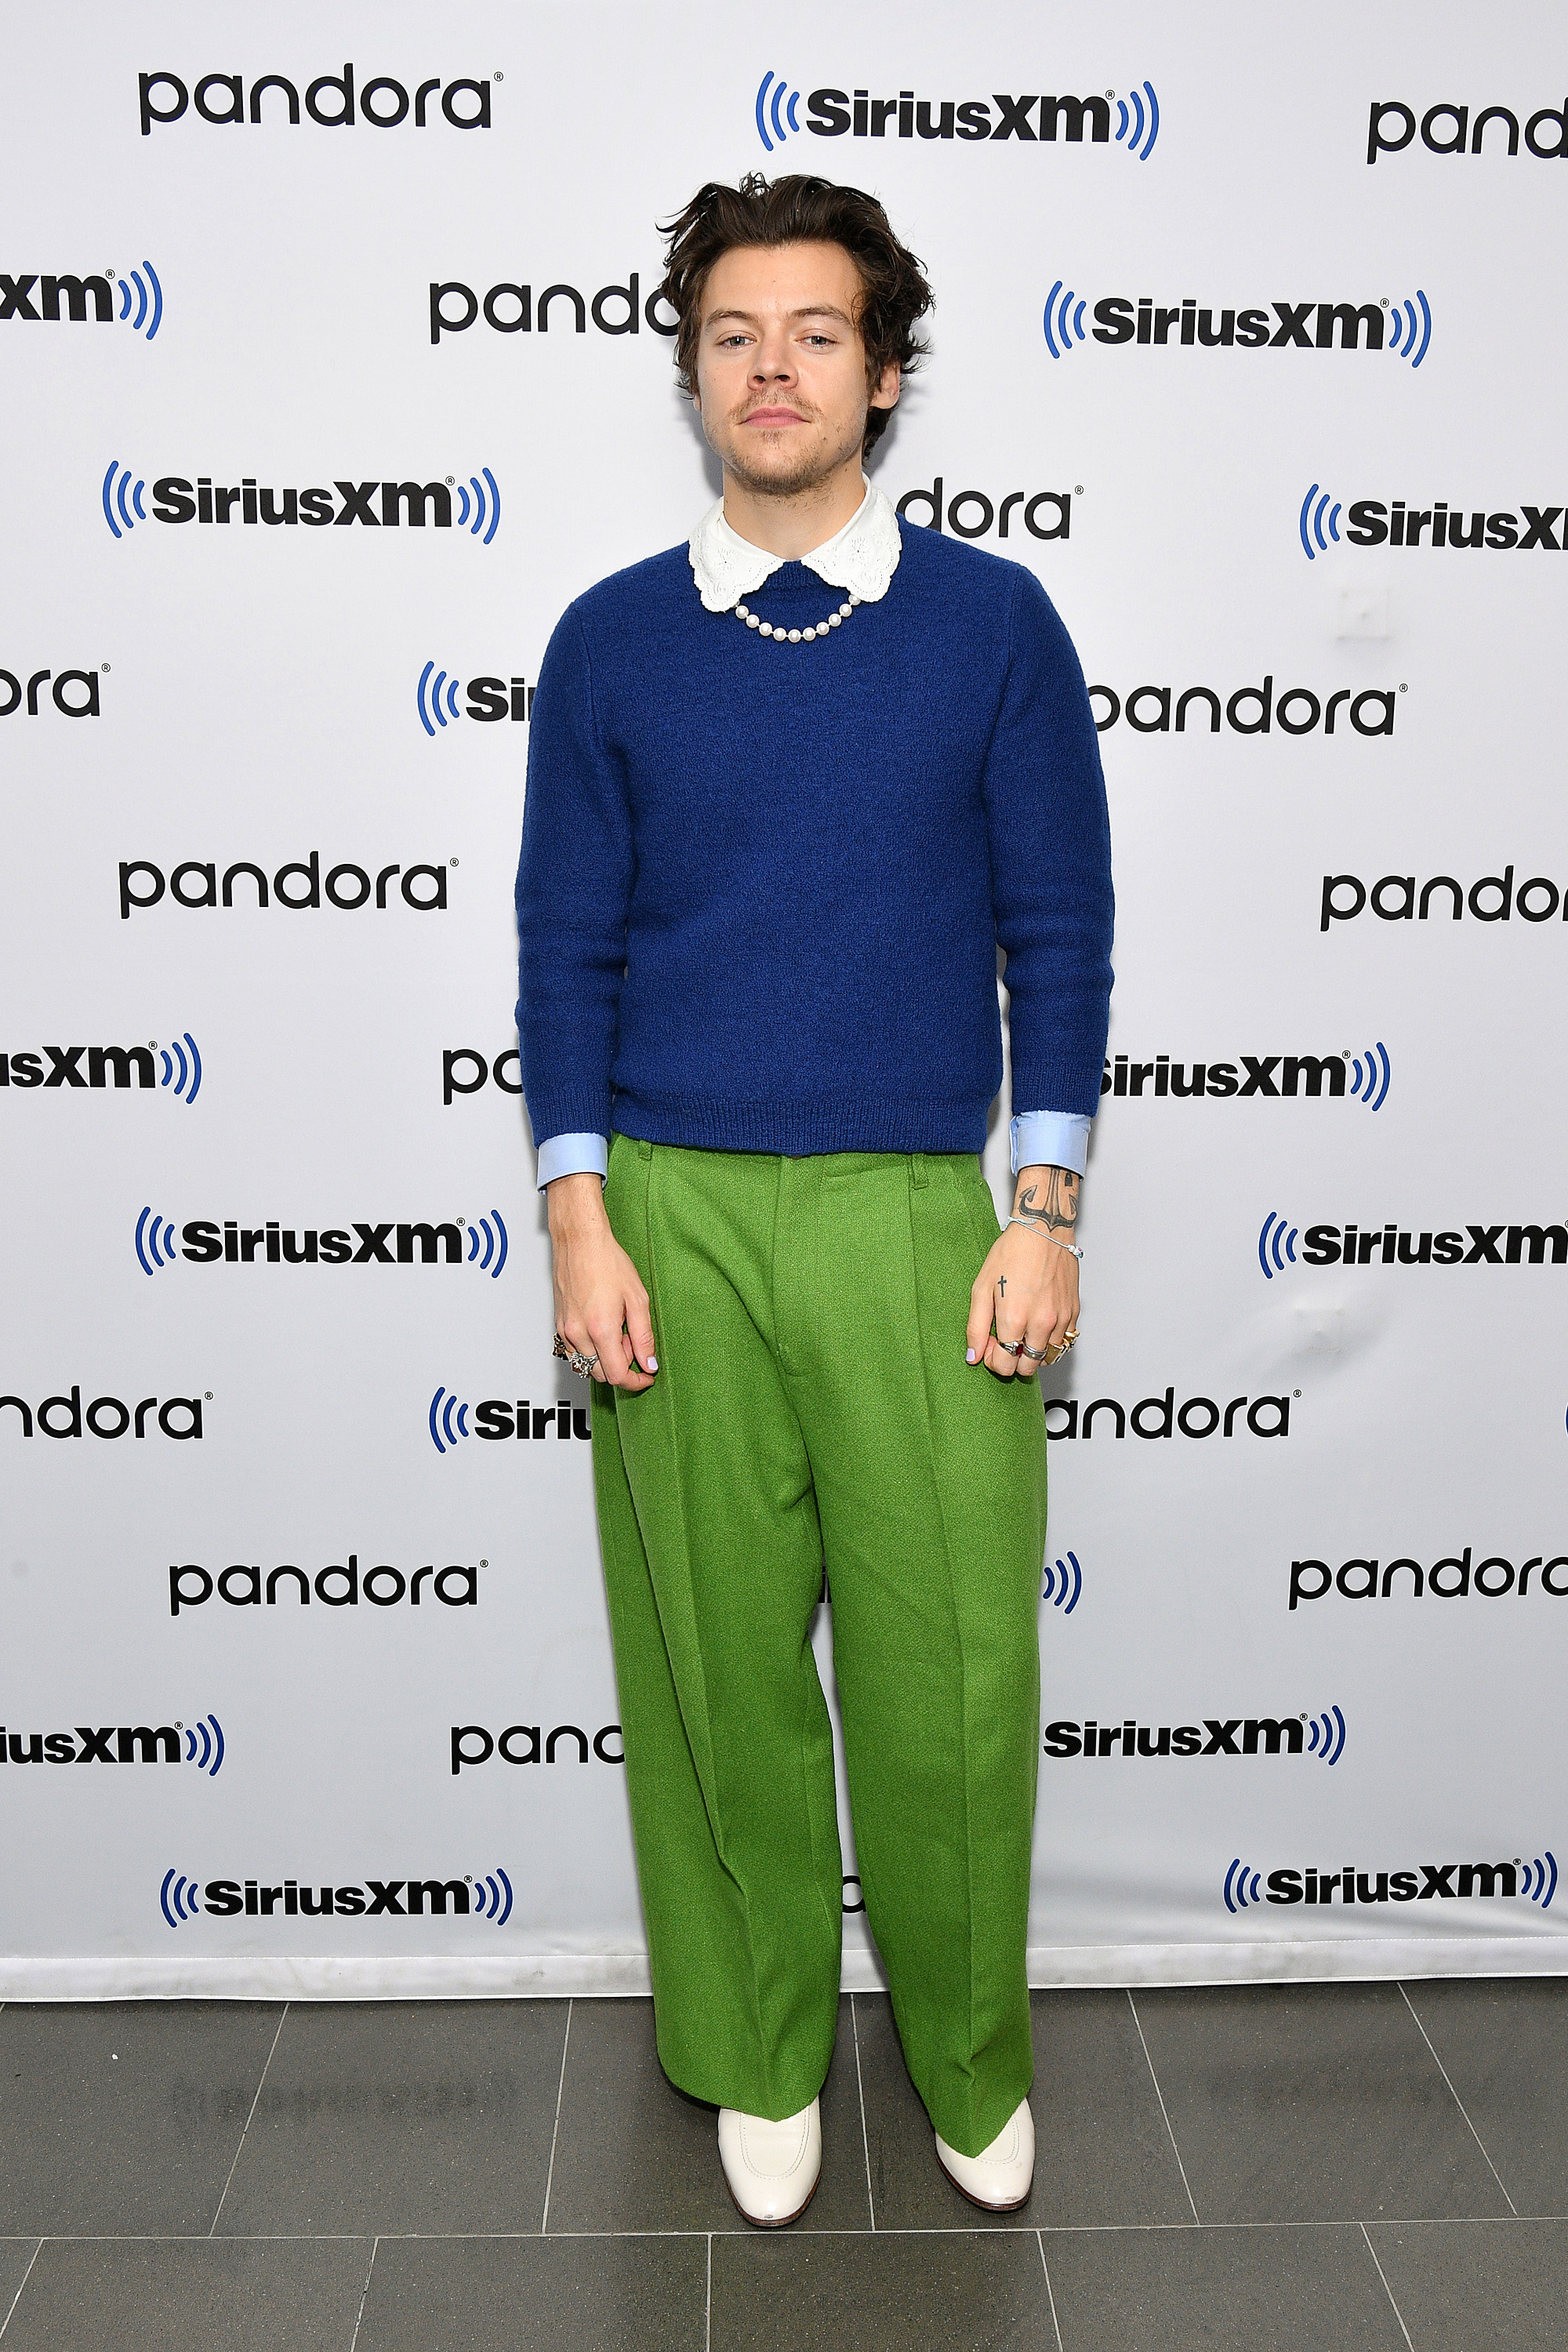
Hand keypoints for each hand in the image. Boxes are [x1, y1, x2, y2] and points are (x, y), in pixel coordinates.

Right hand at [546, 1173, 657, 1391]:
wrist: (580, 1242)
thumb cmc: (608, 1262)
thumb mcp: (637, 1299)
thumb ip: (644, 1337)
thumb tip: (649, 1364)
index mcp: (601, 1329)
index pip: (616, 1375)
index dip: (635, 1381)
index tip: (646, 1376)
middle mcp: (578, 1334)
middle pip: (601, 1374)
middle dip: (621, 1365)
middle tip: (632, 1339)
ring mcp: (565, 1330)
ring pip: (586, 1364)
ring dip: (605, 1358)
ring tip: (617, 1330)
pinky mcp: (558, 1324)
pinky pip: (575, 1352)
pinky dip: (591, 1349)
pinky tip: (602, 1327)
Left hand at [965, 1164, 1080, 1380]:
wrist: (1043, 1231)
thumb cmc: (1010, 1253)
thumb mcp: (981, 1287)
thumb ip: (975, 1326)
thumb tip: (973, 1357)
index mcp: (1014, 1319)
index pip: (1004, 1365)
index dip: (993, 1361)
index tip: (989, 1345)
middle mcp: (1041, 1324)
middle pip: (1027, 1368)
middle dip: (1012, 1362)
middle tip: (1004, 1341)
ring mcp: (1060, 1319)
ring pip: (1047, 1357)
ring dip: (1032, 1352)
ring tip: (1022, 1331)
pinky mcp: (1073, 1312)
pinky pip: (1064, 1341)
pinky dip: (1050, 1340)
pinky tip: (1039, 1323)